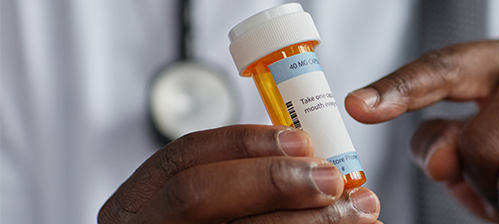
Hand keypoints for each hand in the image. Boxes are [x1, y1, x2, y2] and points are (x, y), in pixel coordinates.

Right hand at [99, 125, 380, 223]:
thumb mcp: (213, 208)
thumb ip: (247, 184)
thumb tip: (317, 162)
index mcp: (138, 207)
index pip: (181, 158)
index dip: (245, 143)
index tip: (302, 141)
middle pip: (197, 194)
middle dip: (273, 180)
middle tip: (332, 181)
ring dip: (310, 222)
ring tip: (358, 212)